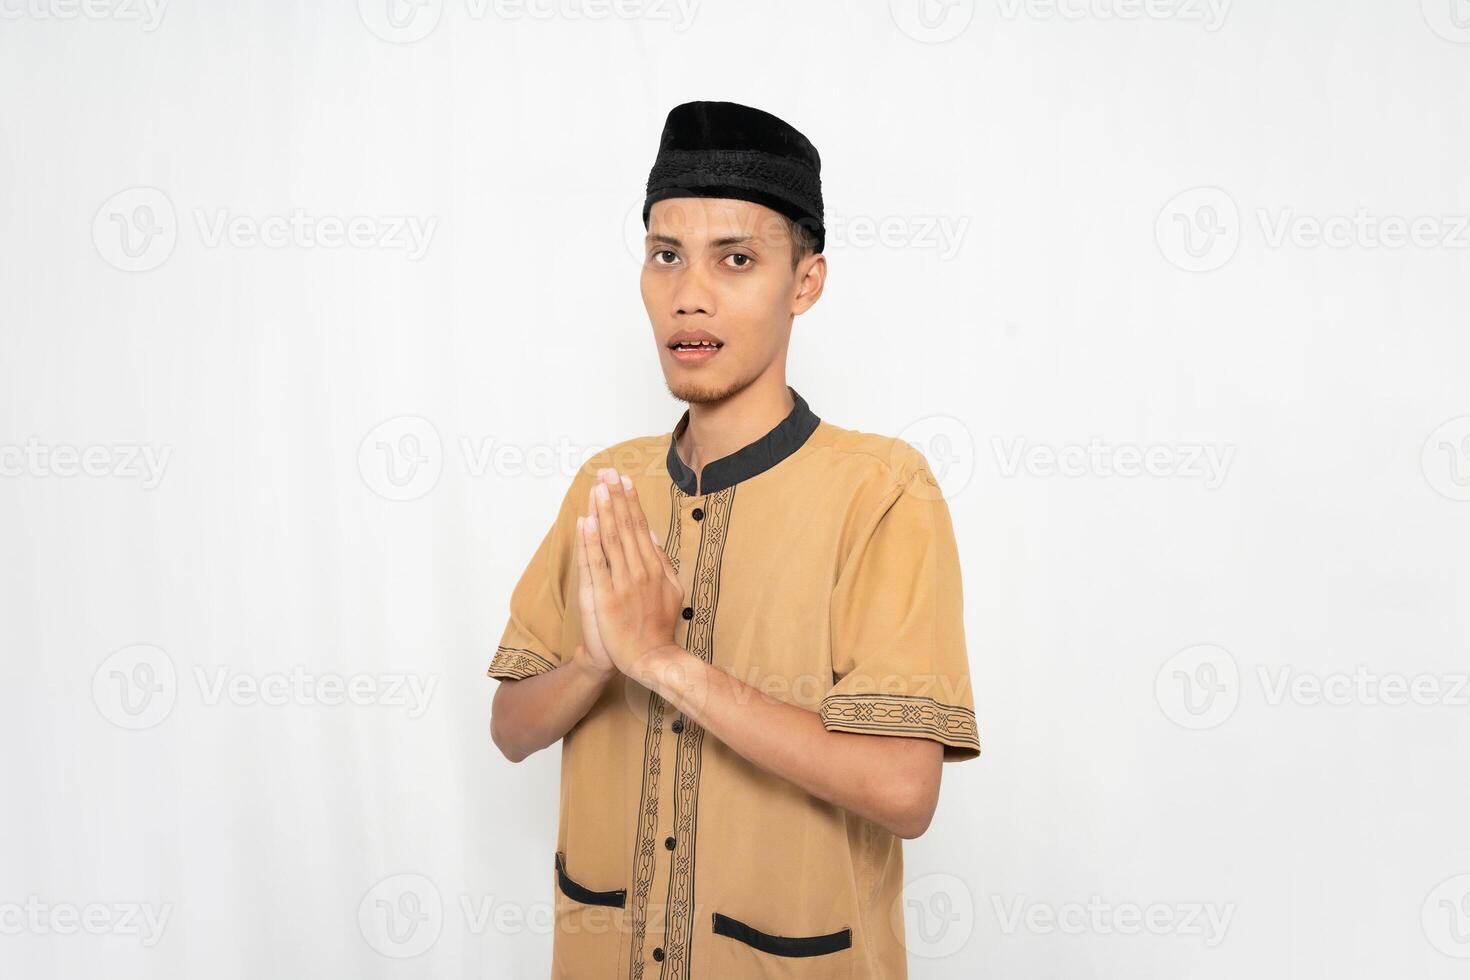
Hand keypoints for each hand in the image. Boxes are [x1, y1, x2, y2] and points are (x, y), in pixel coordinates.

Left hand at [576, 467, 684, 677]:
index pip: (640, 527)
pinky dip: (591, 540)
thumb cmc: (658, 625)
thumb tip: (651, 534)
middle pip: (626, 527)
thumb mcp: (671, 589)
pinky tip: (587, 521)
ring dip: (604, 511)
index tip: (624, 480)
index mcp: (654, 566)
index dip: (631, 502)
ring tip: (598, 487)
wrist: (650, 657)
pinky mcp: (605, 596)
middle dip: (616, 497)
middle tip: (608, 472)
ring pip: (611, 539)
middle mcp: (640, 569)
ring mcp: (622, 582)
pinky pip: (596, 563)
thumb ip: (661, 561)